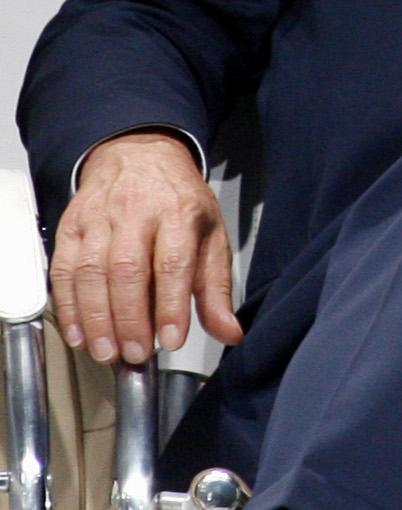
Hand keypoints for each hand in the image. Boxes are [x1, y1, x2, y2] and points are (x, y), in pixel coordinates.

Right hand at [51, 131, 242, 364]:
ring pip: (90, 272)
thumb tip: (230, 332)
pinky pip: (63, 270)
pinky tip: (78, 333)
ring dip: (96, 318)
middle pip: (127, 270)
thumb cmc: (179, 201)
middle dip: (129, 318)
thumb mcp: (211, 235)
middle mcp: (137, 212)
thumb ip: (217, 289)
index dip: (171, 305)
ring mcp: (99, 218)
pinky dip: (68, 306)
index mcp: (180, 212)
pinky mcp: (71, 226)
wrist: (139, 155)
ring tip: (106, 351)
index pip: (174, 263)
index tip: (172, 340)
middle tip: (135, 354)